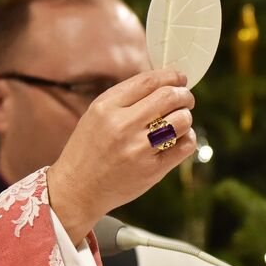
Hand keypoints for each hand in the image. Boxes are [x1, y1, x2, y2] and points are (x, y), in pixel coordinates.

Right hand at [48, 70, 195, 241]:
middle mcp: (122, 126)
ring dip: (186, 117)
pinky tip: (178, 138)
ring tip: (178, 121)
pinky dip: (187, 138)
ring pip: (181, 120)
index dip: (170, 76)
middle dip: (184, 95)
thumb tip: (164, 82)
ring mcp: (138, 149)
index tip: (179, 78)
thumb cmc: (89, 149)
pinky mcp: (152, 170)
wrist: (77, 189)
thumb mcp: (96, 115)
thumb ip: (126, 98)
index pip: (148, 81)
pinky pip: (185, 146)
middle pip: (169, 97)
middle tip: (185, 99)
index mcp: (106, 107)